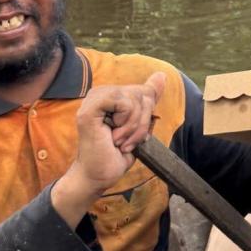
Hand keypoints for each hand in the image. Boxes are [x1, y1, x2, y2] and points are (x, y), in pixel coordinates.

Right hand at [53, 72, 165, 226]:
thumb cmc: (116, 153)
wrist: (98, 176)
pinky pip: (124, 102)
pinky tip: (113, 136)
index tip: (133, 136)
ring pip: (135, 98)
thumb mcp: (139, 123)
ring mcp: (93, 100)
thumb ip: (148, 98)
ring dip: (134, 127)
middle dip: (142, 123)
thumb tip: (161, 75)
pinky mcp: (89, 110)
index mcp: (111, 94)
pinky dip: (126, 123)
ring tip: (120, 140)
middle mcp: (101, 92)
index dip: (147, 115)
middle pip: (143, 94)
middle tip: (126, 141)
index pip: (145, 91)